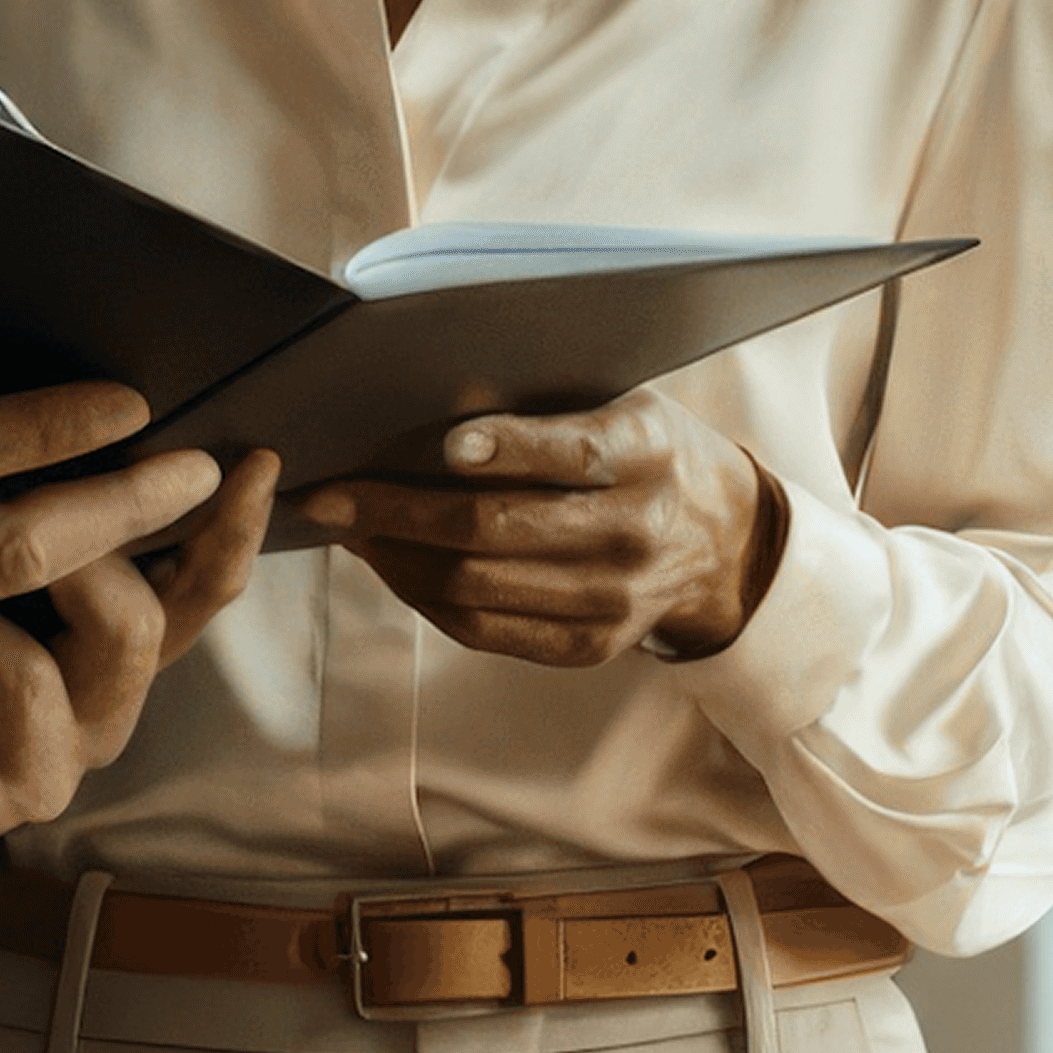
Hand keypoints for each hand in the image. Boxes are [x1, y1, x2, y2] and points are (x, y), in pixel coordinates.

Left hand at [0, 451, 280, 852]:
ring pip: (25, 675)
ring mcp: (46, 772)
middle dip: (72, 556)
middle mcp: (105, 717)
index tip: (254, 460)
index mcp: (126, 656)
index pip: (203, 592)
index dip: (233, 531)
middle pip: (133, 628)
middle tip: (8, 513)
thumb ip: (59, 531)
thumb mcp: (3, 584)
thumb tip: (100, 423)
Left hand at [296, 395, 783, 667]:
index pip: (571, 454)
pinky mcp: (588, 647)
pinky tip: (389, 564)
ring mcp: (612, 601)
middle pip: (497, 531)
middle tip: (329, 496)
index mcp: (648, 454)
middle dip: (397, 514)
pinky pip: (483, 630)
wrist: (722, 542)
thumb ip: (548, 407)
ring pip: (476, 588)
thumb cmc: (647, 452)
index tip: (440, 445)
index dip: (505, 449)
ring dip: (395, 559)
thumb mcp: (625, 405)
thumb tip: (428, 406)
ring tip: (346, 528)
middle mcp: (634, 535)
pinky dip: (424, 597)